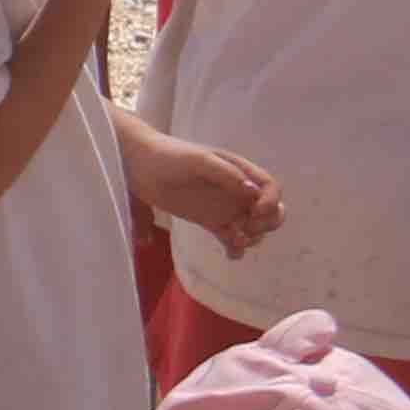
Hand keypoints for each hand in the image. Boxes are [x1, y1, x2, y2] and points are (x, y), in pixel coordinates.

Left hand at [137, 136, 285, 256]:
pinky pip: (232, 239)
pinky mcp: (210, 221)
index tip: (256, 212)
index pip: (270, 187)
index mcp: (238, 170)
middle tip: (245, 228)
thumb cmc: (169, 155)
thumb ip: (226, 174)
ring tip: (233, 239)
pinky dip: (237, 249)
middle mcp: (236, 190)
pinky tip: (230, 254)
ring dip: (252, 238)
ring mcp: (224, 207)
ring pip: (253, 228)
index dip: (271, 202)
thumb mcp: (199, 160)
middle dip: (266, 223)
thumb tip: (253, 193)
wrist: (138, 164)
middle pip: (269, 211)